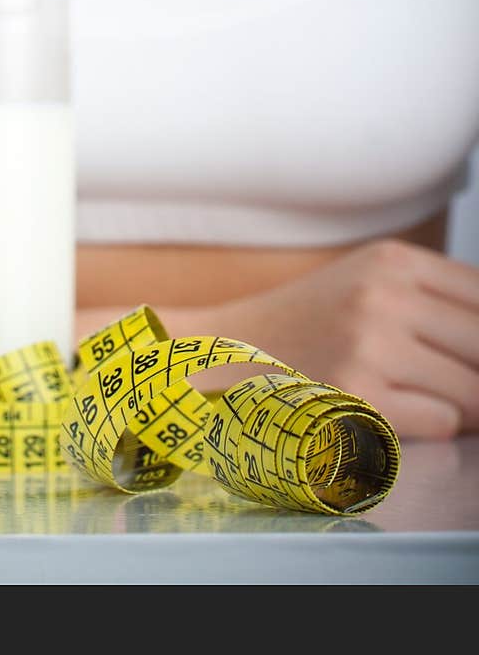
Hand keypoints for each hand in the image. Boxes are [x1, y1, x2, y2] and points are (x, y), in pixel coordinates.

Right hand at [215, 239, 478, 439]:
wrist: (233, 350)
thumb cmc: (311, 321)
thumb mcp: (370, 280)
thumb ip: (436, 296)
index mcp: (393, 260)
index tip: (474, 354)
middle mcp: (384, 296)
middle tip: (462, 381)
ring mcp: (370, 346)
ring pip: (473, 391)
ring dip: (465, 407)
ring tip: (430, 398)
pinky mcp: (357, 397)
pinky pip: (442, 423)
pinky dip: (432, 426)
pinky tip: (399, 411)